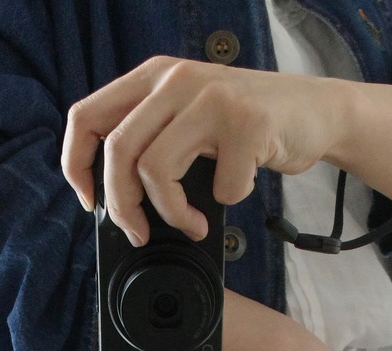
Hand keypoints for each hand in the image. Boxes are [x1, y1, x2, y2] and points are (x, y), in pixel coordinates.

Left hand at [62, 57, 338, 245]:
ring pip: (156, 171)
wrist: (315, 111)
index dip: (76, 166)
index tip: (92, 202)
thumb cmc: (248, 126)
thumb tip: (116, 202)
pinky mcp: (247, 124)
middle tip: (142, 232)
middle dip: (125, 208)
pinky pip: (218, 187)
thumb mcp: (189, 119)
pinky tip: (237, 189)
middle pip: (118, 153)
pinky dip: (227, 201)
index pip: (86, 117)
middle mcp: (177, 80)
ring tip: (193, 224)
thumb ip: (153, 140)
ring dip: (172, 214)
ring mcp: (212, 98)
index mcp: (154, 77)